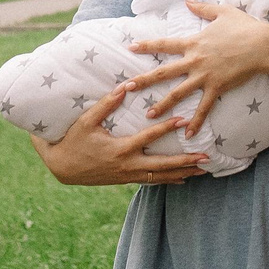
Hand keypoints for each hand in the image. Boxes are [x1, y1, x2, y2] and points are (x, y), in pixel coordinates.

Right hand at [33, 83, 209, 186]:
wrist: (61, 168)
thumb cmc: (73, 141)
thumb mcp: (86, 121)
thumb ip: (106, 104)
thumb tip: (123, 86)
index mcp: (119, 149)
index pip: (148, 137)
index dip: (167, 128)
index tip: (184, 120)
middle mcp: (127, 165)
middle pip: (162, 165)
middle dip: (185, 162)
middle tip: (206, 158)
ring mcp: (127, 175)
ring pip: (160, 177)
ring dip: (182, 173)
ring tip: (202, 171)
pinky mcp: (126, 180)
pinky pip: (152, 181)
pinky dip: (168, 180)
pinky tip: (183, 179)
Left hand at [127, 2, 268, 134]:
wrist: (262, 45)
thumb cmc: (244, 27)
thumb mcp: (222, 11)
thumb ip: (202, 7)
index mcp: (193, 42)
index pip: (164, 44)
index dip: (147, 45)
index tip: (131, 47)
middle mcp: (194, 61)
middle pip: (163, 72)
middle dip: (143, 80)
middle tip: (126, 87)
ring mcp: (205, 76)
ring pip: (178, 93)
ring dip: (162, 105)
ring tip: (148, 116)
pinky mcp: (217, 88)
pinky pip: (204, 108)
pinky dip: (196, 122)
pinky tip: (188, 134)